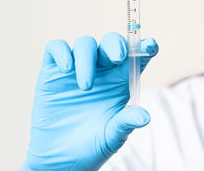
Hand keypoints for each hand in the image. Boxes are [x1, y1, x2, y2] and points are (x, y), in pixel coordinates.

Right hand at [22, 32, 158, 170]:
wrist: (59, 159)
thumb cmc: (90, 146)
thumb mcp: (112, 137)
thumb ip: (125, 123)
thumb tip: (144, 116)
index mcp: (119, 82)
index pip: (135, 58)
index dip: (144, 48)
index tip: (151, 46)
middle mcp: (100, 71)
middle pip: (110, 43)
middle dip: (116, 44)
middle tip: (118, 57)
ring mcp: (75, 69)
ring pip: (84, 44)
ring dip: (87, 59)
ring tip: (86, 87)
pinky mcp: (52, 72)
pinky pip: (56, 48)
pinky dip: (62, 52)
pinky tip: (67, 68)